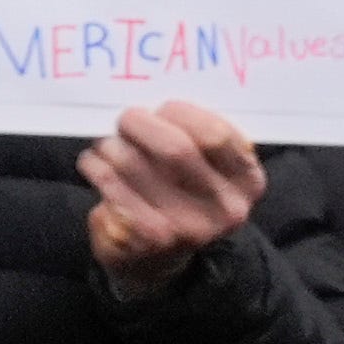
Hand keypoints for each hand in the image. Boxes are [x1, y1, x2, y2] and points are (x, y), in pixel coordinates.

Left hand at [80, 100, 263, 290]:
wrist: (159, 259)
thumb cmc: (181, 192)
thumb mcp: (207, 167)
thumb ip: (196, 133)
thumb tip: (154, 84)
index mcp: (248, 182)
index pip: (215, 134)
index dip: (179, 112)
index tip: (160, 108)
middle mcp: (225, 211)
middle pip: (175, 148)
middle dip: (140, 123)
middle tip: (124, 119)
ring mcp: (188, 229)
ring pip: (135, 164)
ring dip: (112, 145)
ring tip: (107, 144)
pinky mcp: (149, 240)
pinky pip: (112, 187)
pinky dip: (96, 167)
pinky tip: (95, 165)